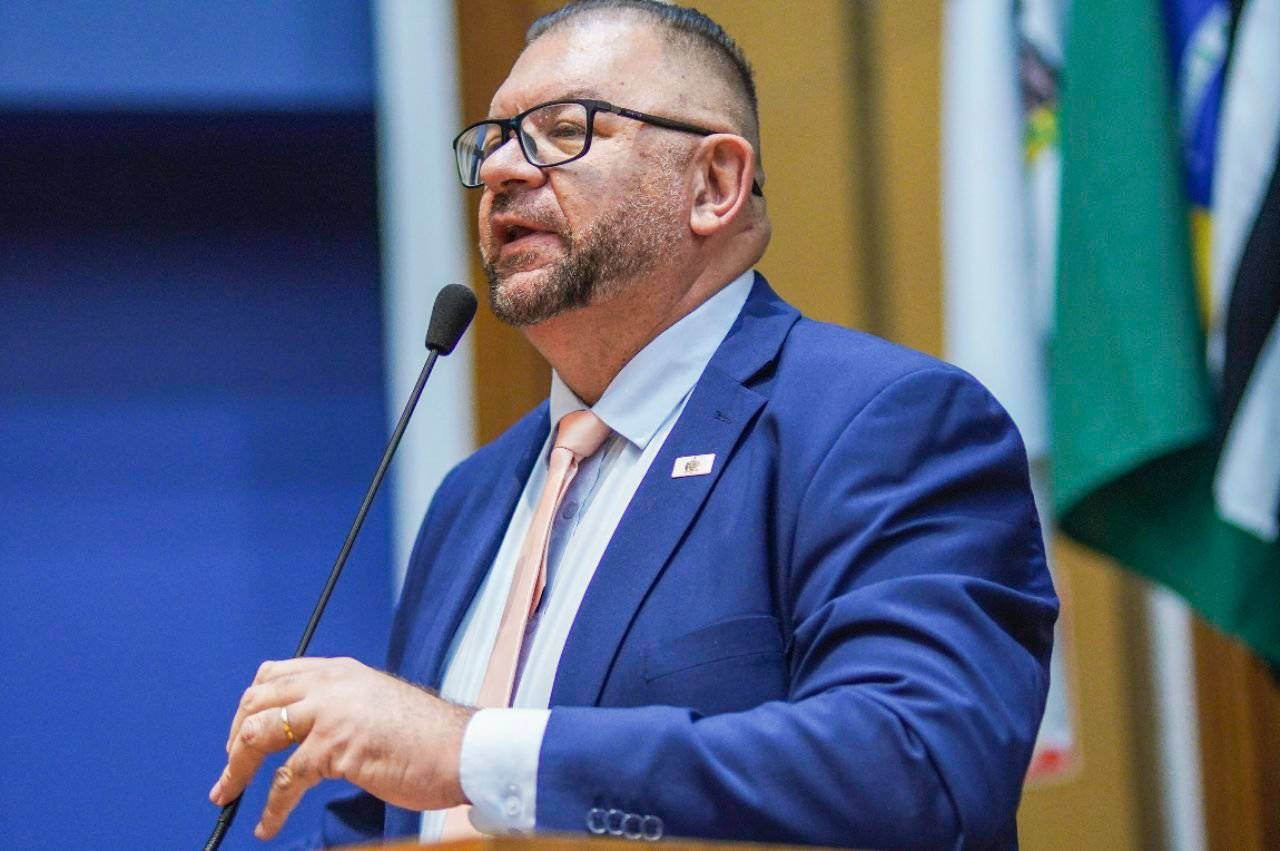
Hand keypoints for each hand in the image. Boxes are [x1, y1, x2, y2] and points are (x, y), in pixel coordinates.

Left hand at [208, 657, 474, 839]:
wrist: (462, 749)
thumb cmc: (428, 736)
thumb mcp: (377, 705)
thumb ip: (343, 707)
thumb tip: (309, 733)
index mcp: (340, 671)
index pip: (274, 674)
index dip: (250, 705)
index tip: (240, 734)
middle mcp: (330, 684)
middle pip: (257, 701)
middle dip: (234, 738)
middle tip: (230, 771)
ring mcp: (331, 712)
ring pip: (258, 734)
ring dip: (236, 769)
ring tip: (227, 795)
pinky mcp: (336, 747)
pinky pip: (286, 780)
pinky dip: (270, 807)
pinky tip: (267, 825)